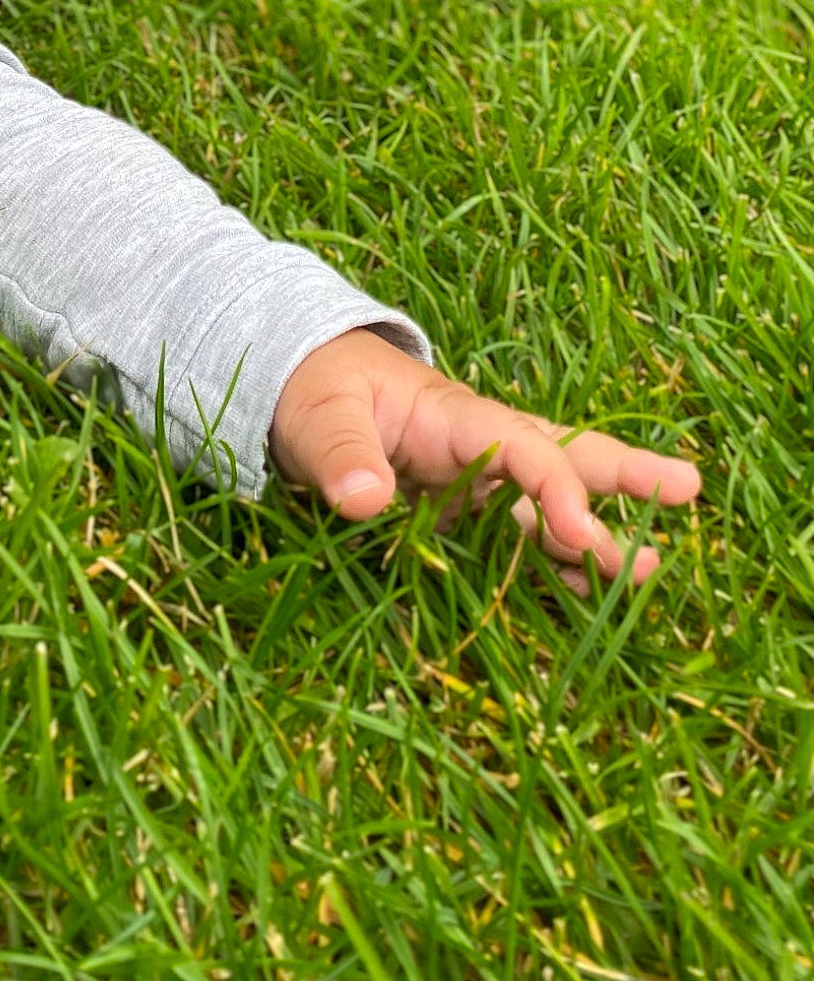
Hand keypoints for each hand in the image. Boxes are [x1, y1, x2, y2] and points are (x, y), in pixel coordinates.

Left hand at [269, 329, 701, 591]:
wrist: (291, 384)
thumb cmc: (309, 388)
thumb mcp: (319, 415)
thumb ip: (342, 457)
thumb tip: (366, 502)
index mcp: (455, 417)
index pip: (524, 450)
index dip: (557, 491)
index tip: (584, 536)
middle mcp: (477, 449)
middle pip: (562, 459)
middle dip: (624, 475)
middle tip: (689, 489)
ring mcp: (469, 483)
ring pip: (545, 508)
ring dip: (594, 535)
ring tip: (650, 569)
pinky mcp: (451, 514)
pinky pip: (509, 540)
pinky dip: (546, 566)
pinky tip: (581, 596)